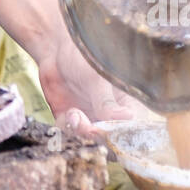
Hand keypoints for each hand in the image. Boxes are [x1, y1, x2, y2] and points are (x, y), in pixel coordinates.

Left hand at [37, 30, 154, 137]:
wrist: (57, 48)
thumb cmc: (85, 55)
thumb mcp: (97, 77)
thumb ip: (107, 101)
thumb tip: (128, 119)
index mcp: (129, 104)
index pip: (132, 129)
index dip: (119, 135)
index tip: (106, 130)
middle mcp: (112, 116)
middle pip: (111, 141)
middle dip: (97, 137)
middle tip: (86, 125)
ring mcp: (92, 119)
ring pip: (90, 140)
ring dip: (81, 133)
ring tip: (74, 114)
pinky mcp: (73, 120)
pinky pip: (71, 135)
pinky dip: (68, 129)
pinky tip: (67, 113)